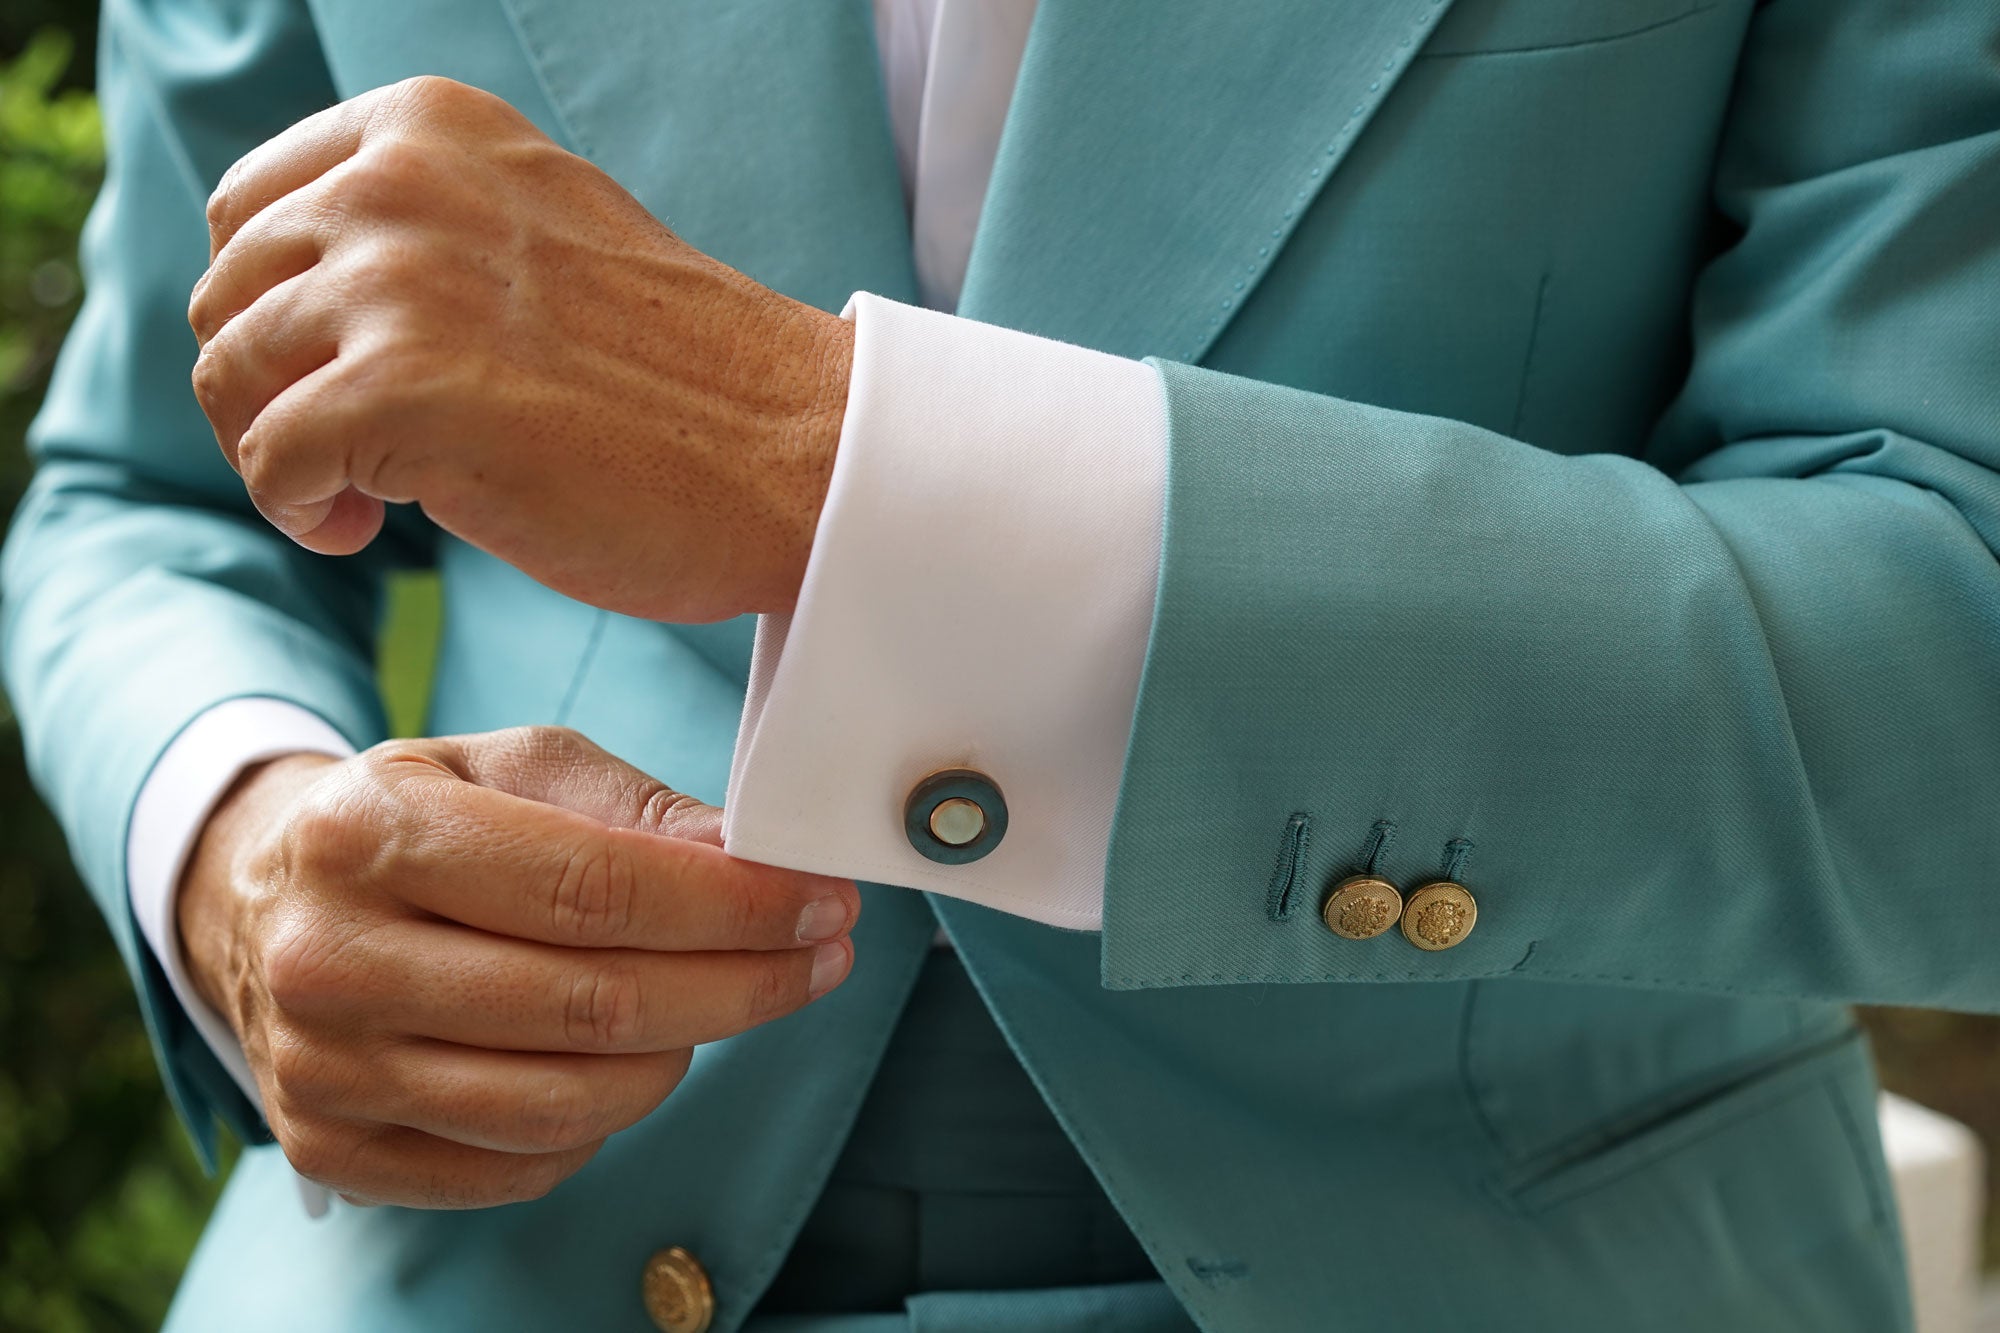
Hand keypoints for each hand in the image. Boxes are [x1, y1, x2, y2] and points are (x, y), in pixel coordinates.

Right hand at [177, 727, 858, 1208]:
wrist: (263, 901)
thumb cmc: (416, 821)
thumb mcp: (511, 767)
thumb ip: (632, 809)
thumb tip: (751, 861)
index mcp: (371, 831)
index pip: (594, 889)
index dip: (732, 907)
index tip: (820, 902)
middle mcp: (330, 958)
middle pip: (591, 1006)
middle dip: (742, 986)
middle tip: (820, 955)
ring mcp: (323, 1070)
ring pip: (565, 1103)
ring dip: (681, 1056)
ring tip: (723, 999)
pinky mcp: (336, 1152)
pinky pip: (522, 1165)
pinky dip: (604, 1119)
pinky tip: (629, 1057)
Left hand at [186, 76, 852, 622]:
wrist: (797, 452)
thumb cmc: (685, 375)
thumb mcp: (539, 234)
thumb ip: (427, 228)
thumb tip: (302, 292)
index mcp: (431, 127)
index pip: (250, 210)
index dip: (275, 313)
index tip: (342, 378)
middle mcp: (400, 181)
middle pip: (225, 297)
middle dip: (268, 391)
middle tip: (354, 455)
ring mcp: (399, 281)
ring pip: (229, 377)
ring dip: (282, 457)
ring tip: (367, 499)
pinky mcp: (403, 390)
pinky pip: (268, 461)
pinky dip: (301, 511)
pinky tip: (370, 530)